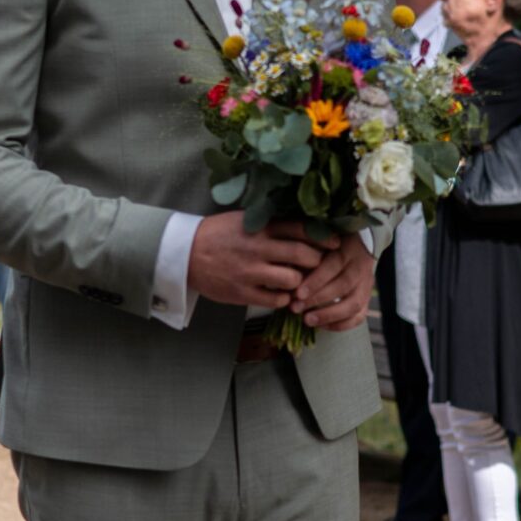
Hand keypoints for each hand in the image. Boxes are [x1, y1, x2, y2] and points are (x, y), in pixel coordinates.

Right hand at [188, 212, 324, 309]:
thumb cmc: (219, 235)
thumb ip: (272, 224)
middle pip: (302, 255)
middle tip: (318, 265)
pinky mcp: (242, 292)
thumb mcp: (245, 220)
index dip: (322, 237)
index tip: (334, 244)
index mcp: (260, 227)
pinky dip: (284, 299)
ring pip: (293, 280)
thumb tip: (306, 228)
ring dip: (301, 283)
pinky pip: (276, 299)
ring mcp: (250, 272)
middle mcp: (258, 248)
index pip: (301, 229)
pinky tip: (282, 294)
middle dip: (316, 262)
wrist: (185, 253)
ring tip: (299, 282)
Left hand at [289, 230, 374, 331]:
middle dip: (317, 299)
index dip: (316, 281)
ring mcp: (367, 283)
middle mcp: (360, 265)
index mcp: (348, 248)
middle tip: (295, 308)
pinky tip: (321, 326)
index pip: (334, 265)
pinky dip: (341, 324)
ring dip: (329, 315)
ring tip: (307, 320)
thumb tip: (287, 275)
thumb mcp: (318, 242)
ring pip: (354, 303)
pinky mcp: (367, 297)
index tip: (297, 293)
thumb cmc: (327, 244)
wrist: (355, 245)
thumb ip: (307, 255)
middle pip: (343, 285)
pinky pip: (359, 316)